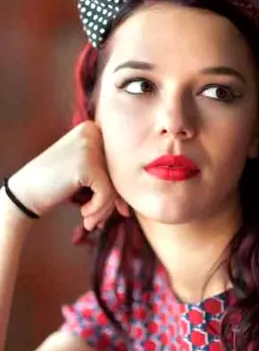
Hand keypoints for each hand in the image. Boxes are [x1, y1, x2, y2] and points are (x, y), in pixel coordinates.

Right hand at [8, 121, 129, 230]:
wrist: (26, 191)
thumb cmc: (59, 184)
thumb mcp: (89, 172)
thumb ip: (111, 174)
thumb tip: (139, 193)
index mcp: (95, 129)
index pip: (121, 162)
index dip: (120, 189)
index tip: (117, 210)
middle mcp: (93, 132)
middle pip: (119, 172)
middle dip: (114, 201)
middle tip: (101, 220)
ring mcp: (89, 147)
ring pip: (115, 184)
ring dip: (105, 209)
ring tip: (91, 221)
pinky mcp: (86, 164)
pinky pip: (106, 193)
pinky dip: (98, 209)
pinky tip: (84, 214)